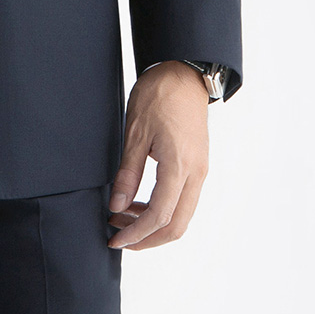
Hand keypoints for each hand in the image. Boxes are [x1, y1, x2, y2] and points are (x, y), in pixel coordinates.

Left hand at [107, 61, 209, 250]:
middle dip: (146, 239)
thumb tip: (116, 206)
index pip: (159, 216)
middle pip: (176, 226)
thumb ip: (127, 173)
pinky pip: (183, 201)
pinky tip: (138, 203)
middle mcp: (196, 174)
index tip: (114, 239)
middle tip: (118, 237)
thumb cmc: (159, 96)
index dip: (136, 234)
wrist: (184, 74)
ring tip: (122, 217)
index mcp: (179, 166)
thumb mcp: (135, 132)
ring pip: (181, 216)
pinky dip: (162, 210)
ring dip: (153, 225)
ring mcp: (200, 171)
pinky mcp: (197, 166)